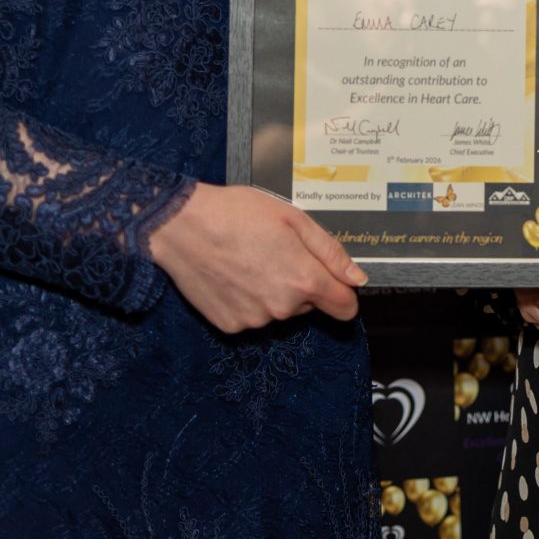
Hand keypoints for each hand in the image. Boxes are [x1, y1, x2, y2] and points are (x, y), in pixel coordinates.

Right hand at [149, 182, 366, 329]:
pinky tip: (232, 274)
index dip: (342, 292)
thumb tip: (357, 278)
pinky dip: (247, 300)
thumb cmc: (237, 213)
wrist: (182, 225)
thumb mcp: (293, 219)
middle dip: (301, 283)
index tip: (331, 279)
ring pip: (279, 310)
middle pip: (309, 305)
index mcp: (304, 280)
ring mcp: (254, 320)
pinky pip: (252, 316)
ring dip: (273, 291)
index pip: (345, 308)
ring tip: (249, 260)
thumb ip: (330, 252)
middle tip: (275, 252)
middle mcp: (282, 308)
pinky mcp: (230, 326)